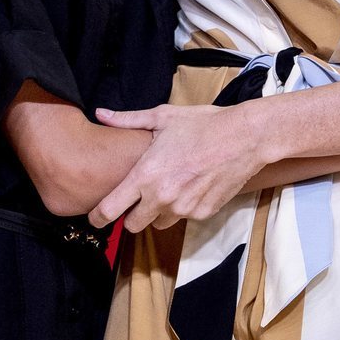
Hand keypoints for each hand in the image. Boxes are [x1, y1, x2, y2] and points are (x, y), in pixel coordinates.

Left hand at [88, 103, 263, 231]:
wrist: (244, 137)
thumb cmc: (202, 124)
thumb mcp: (162, 117)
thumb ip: (127, 120)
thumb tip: (100, 113)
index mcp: (146, 175)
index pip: (110, 210)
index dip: (98, 217)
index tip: (95, 217)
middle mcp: (162, 197)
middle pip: (132, 225)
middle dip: (131, 215)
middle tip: (138, 198)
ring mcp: (184, 209)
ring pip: (159, 223)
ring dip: (158, 212)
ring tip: (169, 187)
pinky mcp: (203, 213)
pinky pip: (184, 218)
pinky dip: (184, 208)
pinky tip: (192, 186)